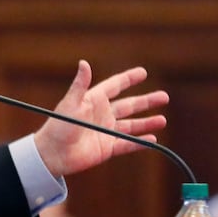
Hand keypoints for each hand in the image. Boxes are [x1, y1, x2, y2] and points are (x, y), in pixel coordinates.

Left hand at [34, 60, 168, 177]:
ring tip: (163, 119)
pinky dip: (139, 142)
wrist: (53, 153)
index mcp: (93, 101)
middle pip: (128, 106)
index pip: (114, 86)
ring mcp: (105, 132)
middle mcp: (101, 115)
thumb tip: (84, 63)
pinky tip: (152, 139)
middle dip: (146, 101)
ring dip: (147, 122)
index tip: (143, 72)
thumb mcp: (71, 104)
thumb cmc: (59, 126)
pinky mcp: (106, 148)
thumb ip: (80, 85)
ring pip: (131, 125)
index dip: (128, 79)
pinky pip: (127, 144)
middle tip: (164, 96)